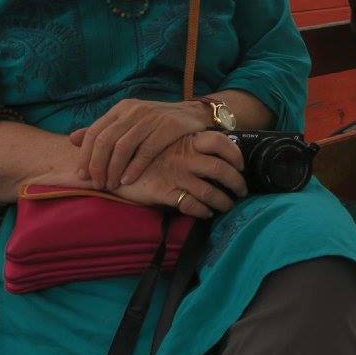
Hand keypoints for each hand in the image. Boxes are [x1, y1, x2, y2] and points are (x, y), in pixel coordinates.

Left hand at [70, 98, 211, 190]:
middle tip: (97, 184)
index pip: (94, 132)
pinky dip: (134, 167)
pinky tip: (128, 180)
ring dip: (114, 170)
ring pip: (122, 147)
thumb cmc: (158, 122)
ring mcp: (151, 117)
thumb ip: (103, 130)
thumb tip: (72, 139)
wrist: (195, 114)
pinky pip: (145, 150)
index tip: (82, 177)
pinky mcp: (168, 127)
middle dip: (97, 166)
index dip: (85, 156)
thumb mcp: (129, 122)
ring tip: (111, 185)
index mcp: (121, 108)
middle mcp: (133, 110)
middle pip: (105, 141)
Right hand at [112, 131, 246, 218]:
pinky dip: (203, 211)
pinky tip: (206, 213)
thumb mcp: (166, 143)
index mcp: (186, 141)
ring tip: (227, 205)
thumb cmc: (144, 155)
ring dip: (224, 201)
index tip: (241, 165)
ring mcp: (175, 175)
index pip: (220, 141)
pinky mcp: (165, 192)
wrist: (113, 164)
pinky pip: (192, 205)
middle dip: (237, 183)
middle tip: (242, 191)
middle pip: (222, 169)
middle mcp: (184, 157)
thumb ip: (188, 147)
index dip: (235, 154)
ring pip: (210, 192)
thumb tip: (214, 155)